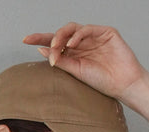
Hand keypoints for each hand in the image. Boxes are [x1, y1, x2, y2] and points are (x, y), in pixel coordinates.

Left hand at [23, 23, 145, 101]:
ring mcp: (94, 36)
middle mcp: (83, 43)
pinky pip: (87, 29)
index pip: (55, 43)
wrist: (124, 85)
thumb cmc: (102, 82)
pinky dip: (78, 35)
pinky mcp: (106, 32)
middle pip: (62, 33)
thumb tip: (42, 50)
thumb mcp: (77, 72)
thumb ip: (61, 61)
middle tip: (41, 45)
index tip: (24, 40)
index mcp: (75, 53)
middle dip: (50, 38)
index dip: (40, 39)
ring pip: (73, 29)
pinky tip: (71, 44)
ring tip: (57, 47)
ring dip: (62, 36)